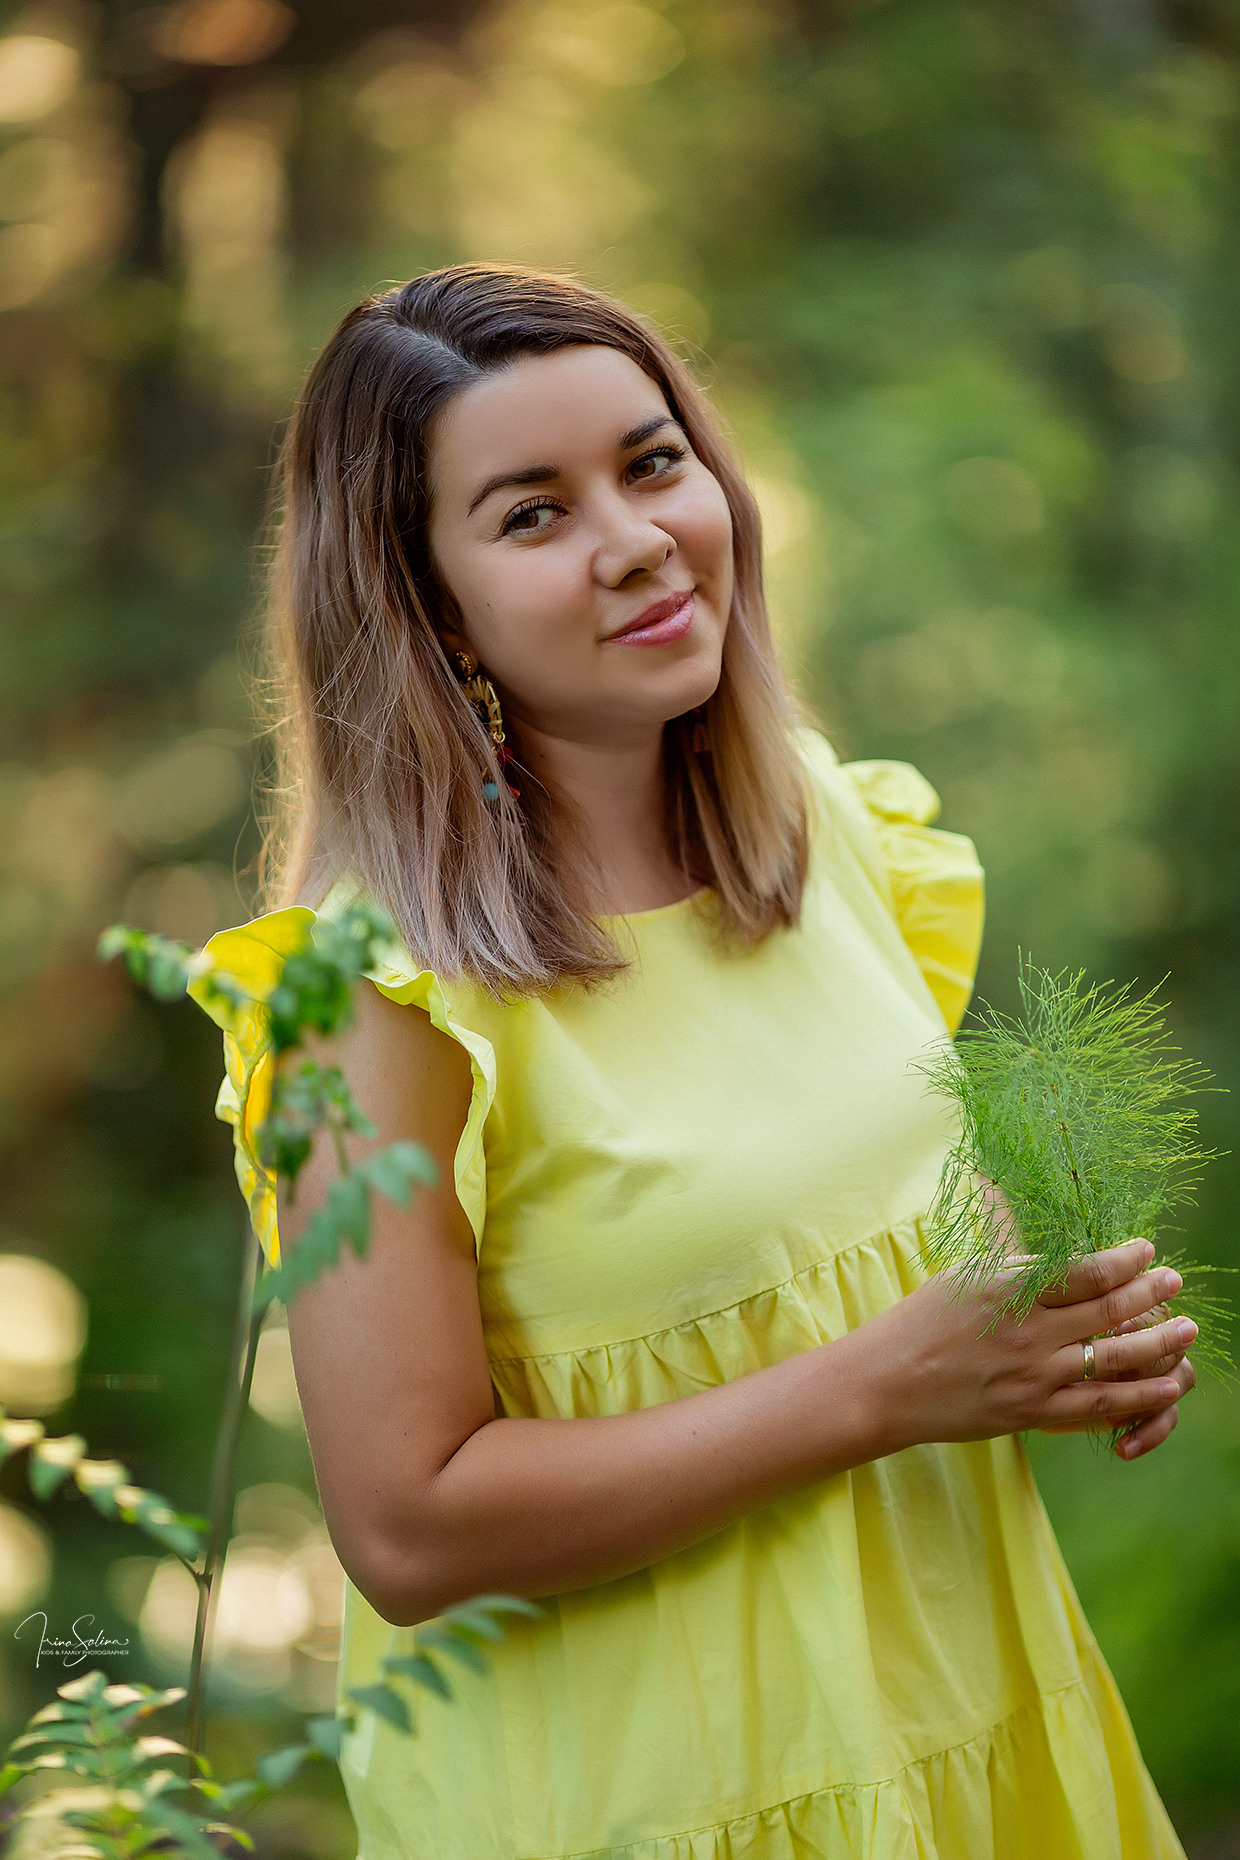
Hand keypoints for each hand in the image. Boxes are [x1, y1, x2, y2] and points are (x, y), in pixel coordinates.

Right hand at [860, 1238, 1190, 1453]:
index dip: (1124, 1260)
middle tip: (1177, 1282)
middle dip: (1150, 1294)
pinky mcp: (1034, 1412)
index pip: (1084, 1270)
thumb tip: (1001, 1184)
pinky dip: (1139, 1395)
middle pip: (1108, 1310)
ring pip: (1114, 1358)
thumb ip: (1005, 1247)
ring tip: (1187, 1329)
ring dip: (1158, 1341)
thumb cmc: (921, 1320)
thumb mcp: (963, 1272)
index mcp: (1009, 1287)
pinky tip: (1166, 1386)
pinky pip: (1099, 1404)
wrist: (887, 1384)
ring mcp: (1034, 1375)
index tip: (1148, 1251)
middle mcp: (1028, 1330)